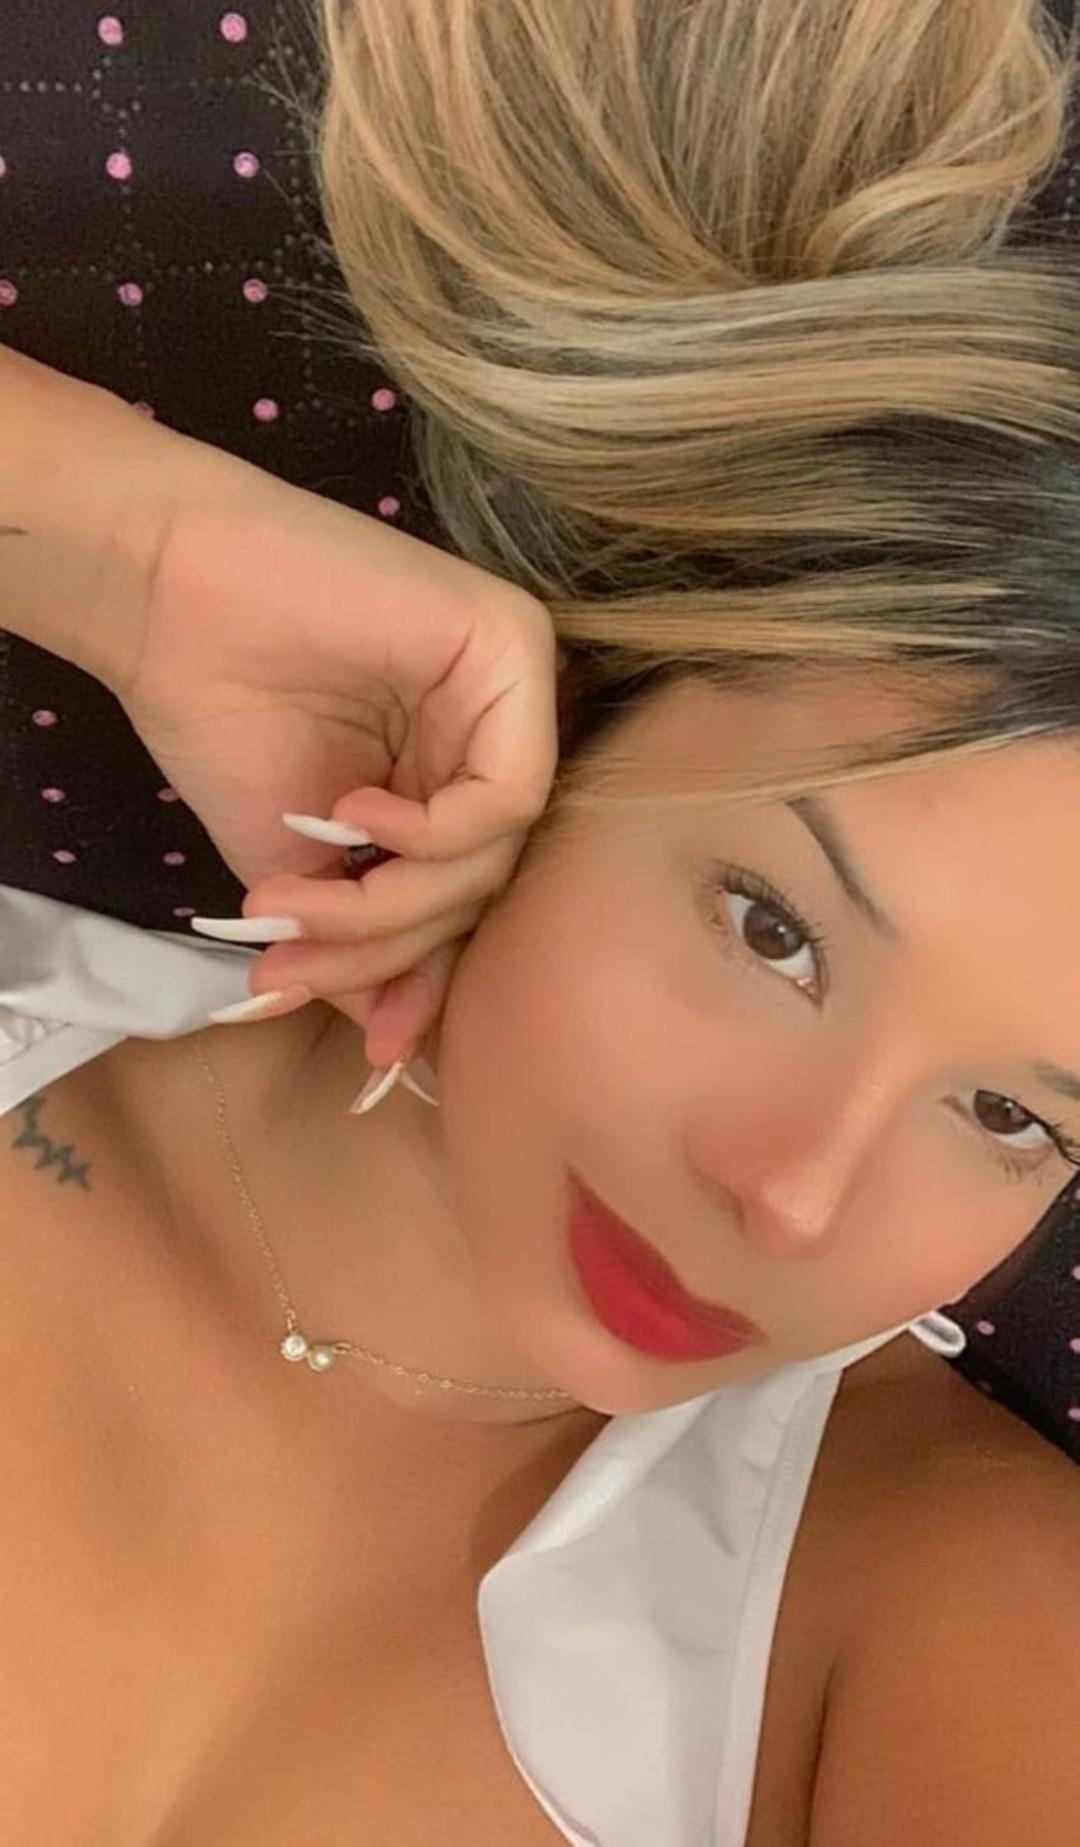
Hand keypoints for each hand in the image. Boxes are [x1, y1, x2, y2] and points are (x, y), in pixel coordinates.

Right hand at [117, 434, 557, 1064]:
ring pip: (493, 854)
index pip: (465, 902)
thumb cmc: (222, 720)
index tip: (375, 1050)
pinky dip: (431, 832)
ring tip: (291, 902)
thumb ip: (360, 942)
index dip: (422, 981)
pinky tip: (351, 818)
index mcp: (447, 782)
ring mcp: (512, 693)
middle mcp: (493, 738)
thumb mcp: (297, 871)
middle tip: (287, 963)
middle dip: (382, 947)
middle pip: (479, 887)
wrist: (166, 599)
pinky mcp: (514, 646)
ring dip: (387, 904)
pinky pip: (508, 791)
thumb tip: (396, 1044)